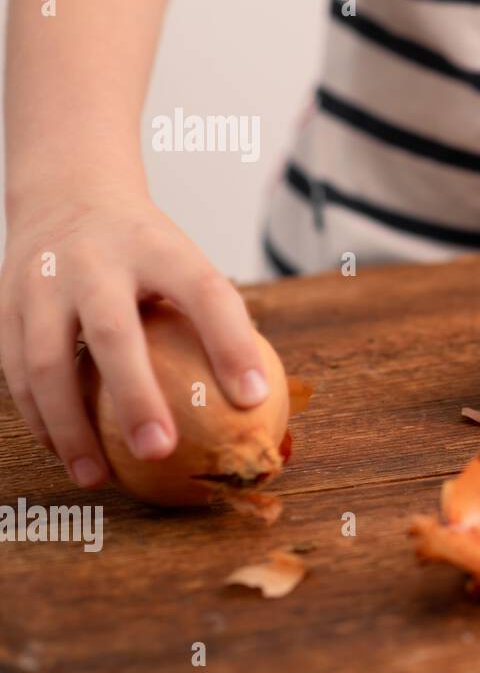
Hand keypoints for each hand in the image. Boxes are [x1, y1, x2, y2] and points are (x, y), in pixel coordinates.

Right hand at [0, 193, 268, 488]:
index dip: (233, 344)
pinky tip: (67, 454)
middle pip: (114, 333)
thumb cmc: (148, 250)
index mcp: (159, 247)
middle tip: (160, 452)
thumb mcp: (186, 261)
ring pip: (48, 362)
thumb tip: (262, 399)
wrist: (69, 193)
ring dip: (70, 427)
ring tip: (98, 478)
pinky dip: (41, 418)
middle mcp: (96, 260)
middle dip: (135, 397)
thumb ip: (219, 318)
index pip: (206, 292)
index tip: (256, 398)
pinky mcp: (5, 305)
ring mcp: (43, 281)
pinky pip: (18, 372)